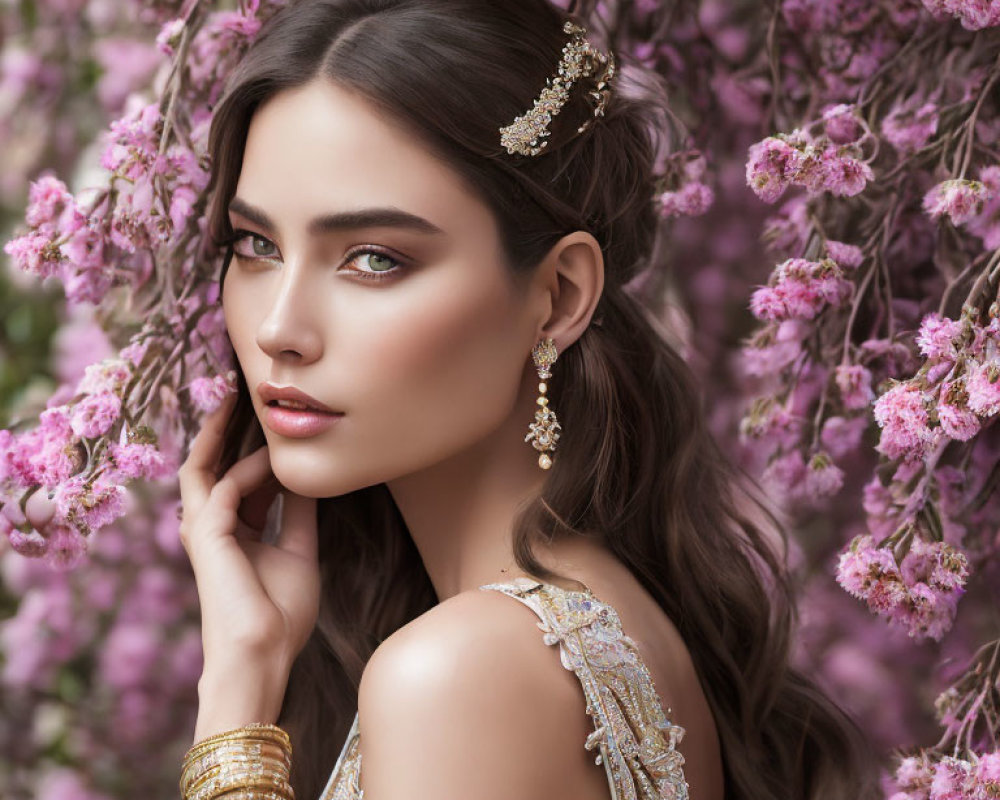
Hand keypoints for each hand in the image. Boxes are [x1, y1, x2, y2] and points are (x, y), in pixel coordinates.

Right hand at [178, 393, 320, 726]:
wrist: (263, 654)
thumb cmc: (280, 614)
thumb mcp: (300, 552)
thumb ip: (300, 514)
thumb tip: (308, 479)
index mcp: (233, 533)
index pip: (236, 477)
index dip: (253, 447)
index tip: (270, 418)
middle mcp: (213, 527)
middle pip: (209, 464)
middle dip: (220, 427)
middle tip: (235, 389)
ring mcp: (205, 531)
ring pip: (203, 468)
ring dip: (221, 433)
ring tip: (239, 398)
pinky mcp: (207, 537)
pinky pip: (225, 488)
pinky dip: (249, 471)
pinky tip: (274, 460)